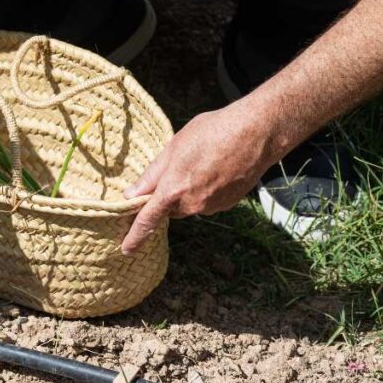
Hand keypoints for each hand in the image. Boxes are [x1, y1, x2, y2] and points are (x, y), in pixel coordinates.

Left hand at [121, 102, 274, 254]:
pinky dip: (207, 190)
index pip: (147, 220)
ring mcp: (212, 206)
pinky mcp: (228, 204)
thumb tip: (131, 194)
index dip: (135, 236)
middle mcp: (192, 204)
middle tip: (177, 169)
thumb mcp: (173, 147)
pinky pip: (208, 202)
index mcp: (173, 190)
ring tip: (202, 162)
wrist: (256, 134)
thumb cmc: (211, 132)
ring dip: (189, 191)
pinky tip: (216, 169)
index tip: (126, 250)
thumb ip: (152, 174)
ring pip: (190, 205)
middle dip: (167, 196)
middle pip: (170, 209)